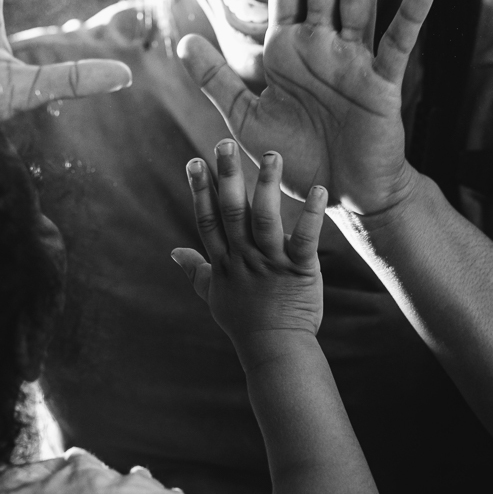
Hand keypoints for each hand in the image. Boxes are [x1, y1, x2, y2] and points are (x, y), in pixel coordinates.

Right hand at [171, 140, 327, 340]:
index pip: (208, 219)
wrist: (275, 349)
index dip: (200, 190)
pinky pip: (305, 238)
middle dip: (227, 177)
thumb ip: (195, 270)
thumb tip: (174, 252)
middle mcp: (244, 257)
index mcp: (224, 260)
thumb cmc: (245, 322)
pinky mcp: (299, 269)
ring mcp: (271, 262)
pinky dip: (312, 214)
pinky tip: (318, 190)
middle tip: (224, 144)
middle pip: (232, 212)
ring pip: (265, 218)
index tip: (195, 161)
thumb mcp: (213, 295)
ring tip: (272, 155)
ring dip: (267, 186)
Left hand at [177, 0, 435, 214]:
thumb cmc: (298, 158)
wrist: (340, 198)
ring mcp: (355, 60)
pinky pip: (398, 44)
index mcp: (289, 47)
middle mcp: (324, 43)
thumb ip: (216, 79)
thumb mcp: (246, 119)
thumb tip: (182, 40)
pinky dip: (412, 14)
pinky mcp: (382, 85)